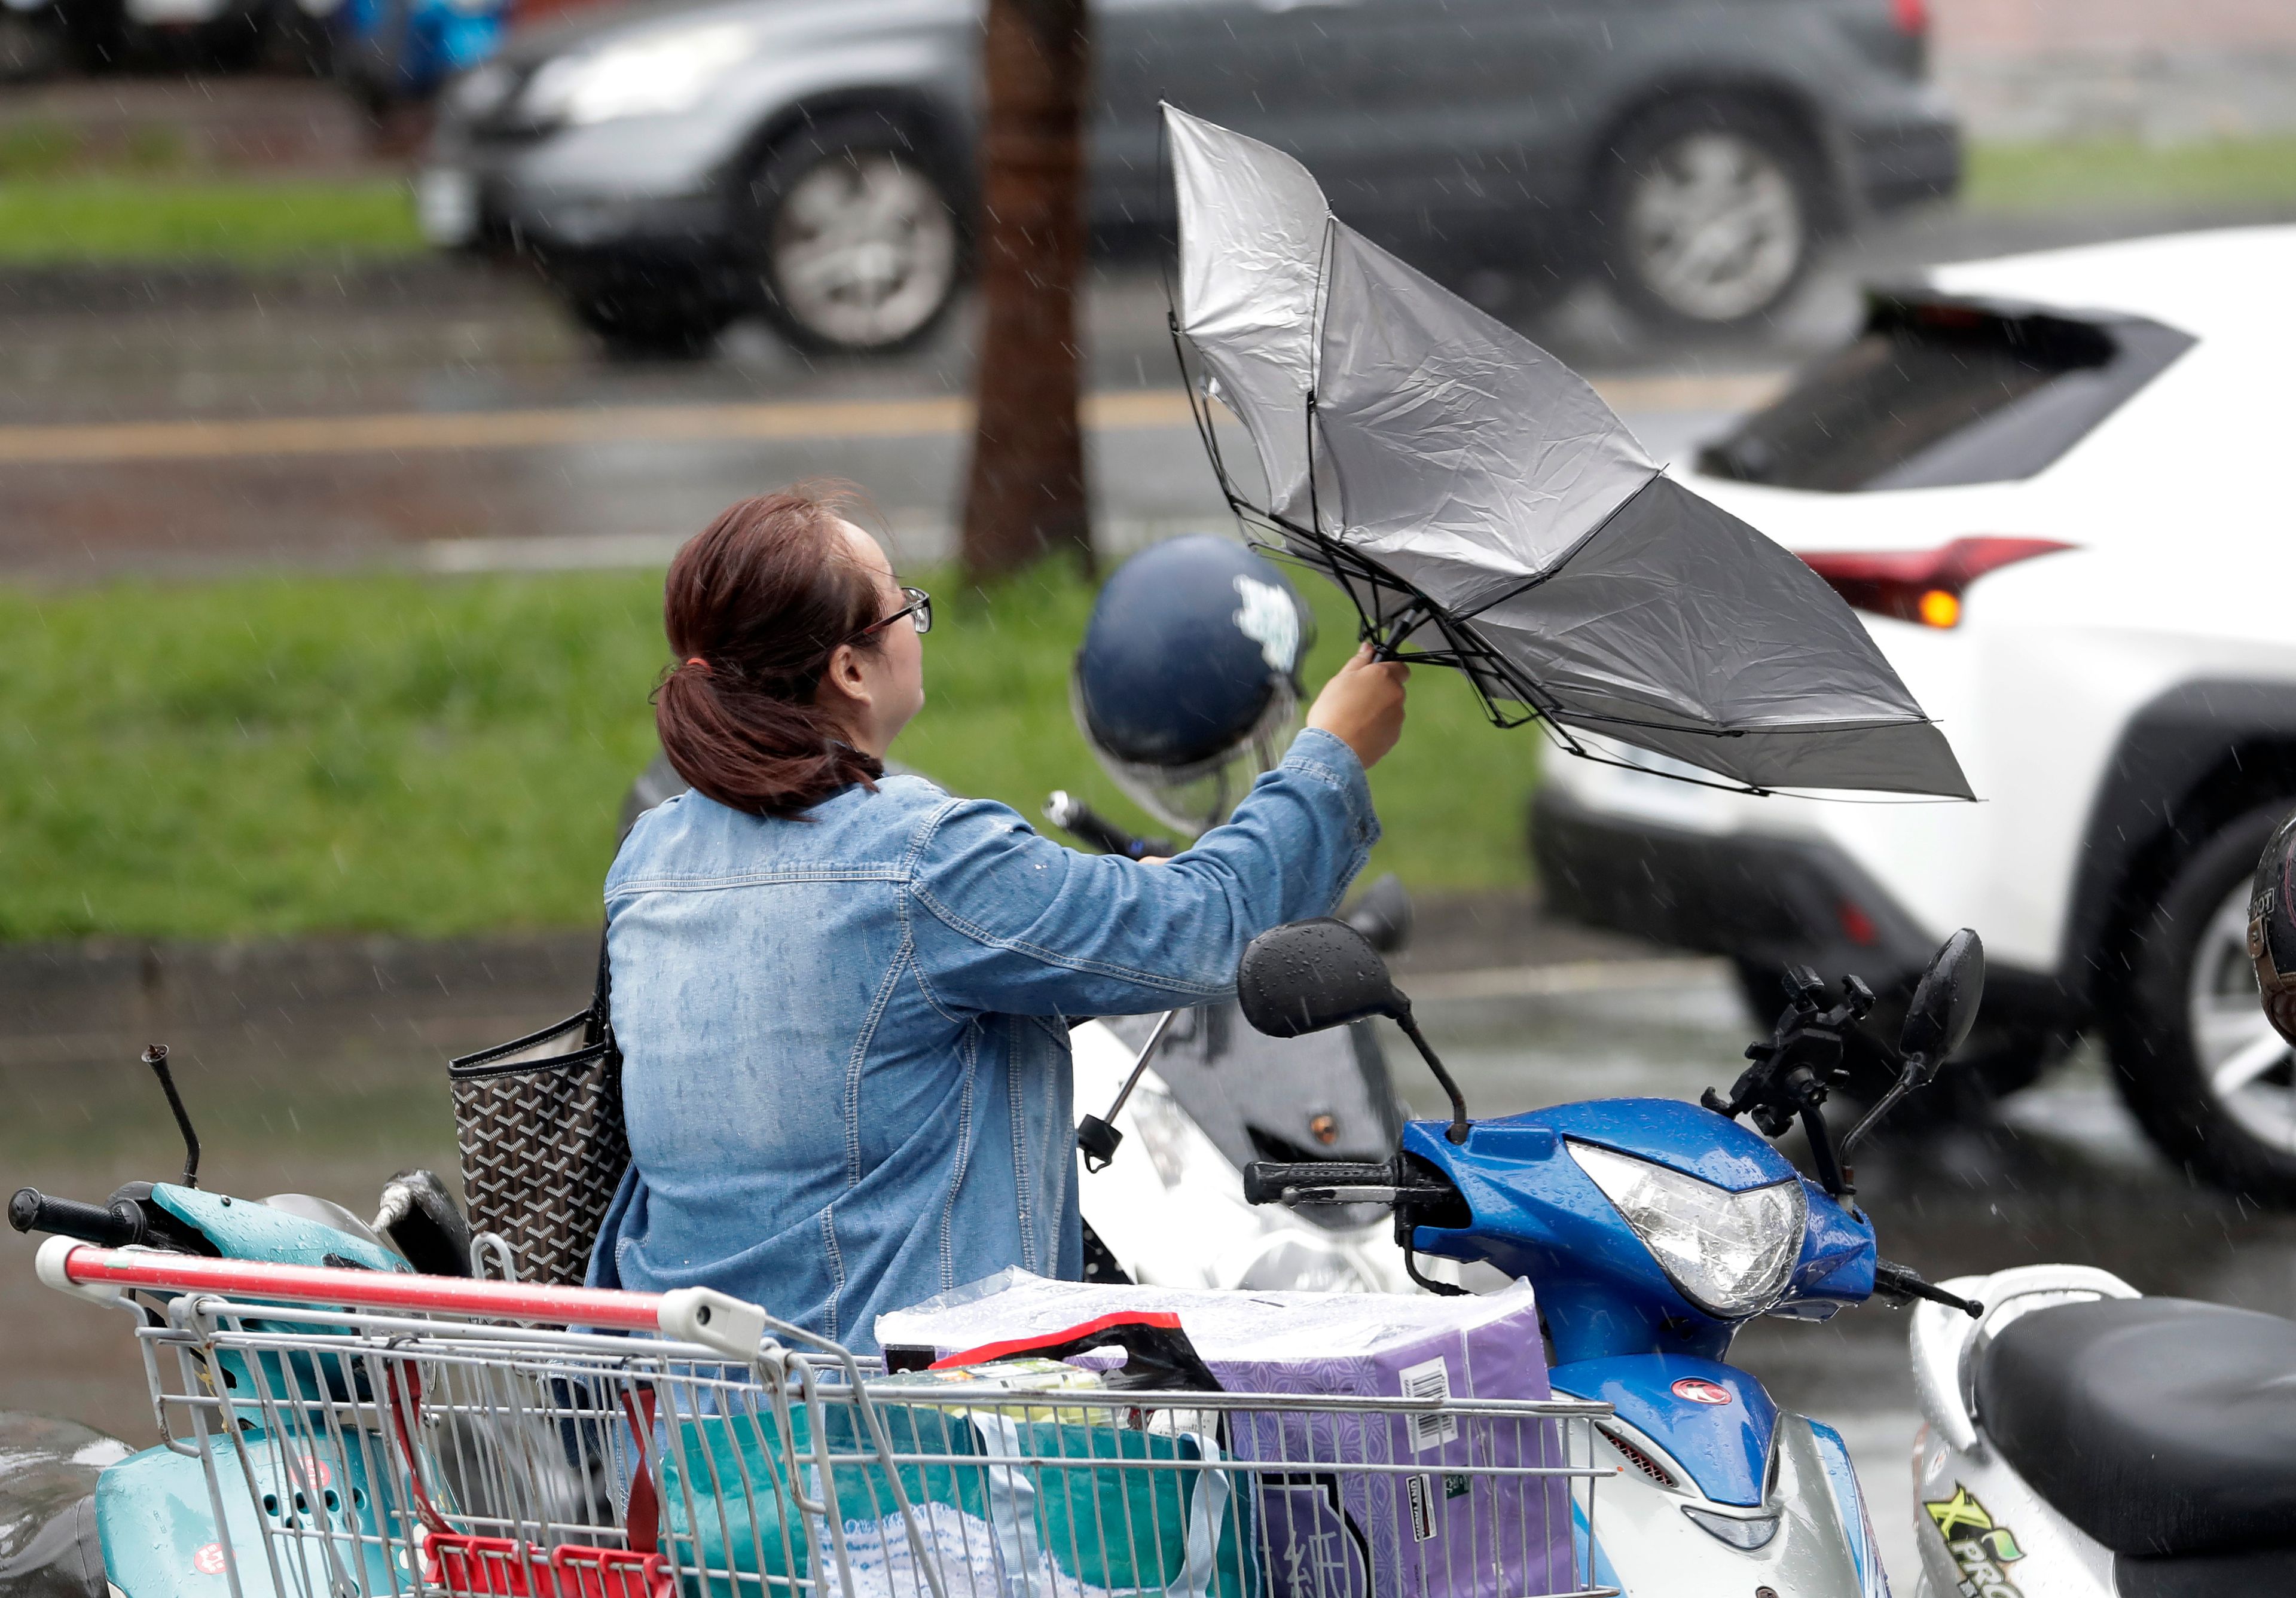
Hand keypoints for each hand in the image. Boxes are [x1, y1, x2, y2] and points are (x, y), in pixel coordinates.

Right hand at [1307, 644, 1408, 769]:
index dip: (1387, 670)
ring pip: (1391, 710)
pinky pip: (1387, 728)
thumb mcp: (1340, 680)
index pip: (1400, 667)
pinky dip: (1377, 729)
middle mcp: (1396, 695)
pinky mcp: (1394, 738)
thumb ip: (1358, 662)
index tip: (1372, 677)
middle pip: (1394, 690)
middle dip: (1380, 693)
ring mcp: (1397, 718)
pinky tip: (1359, 734)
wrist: (1333, 750)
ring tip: (1355, 720)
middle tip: (1356, 700)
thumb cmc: (1333, 710)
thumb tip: (1368, 647)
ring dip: (1379, 712)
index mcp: (1384, 676)